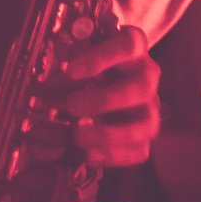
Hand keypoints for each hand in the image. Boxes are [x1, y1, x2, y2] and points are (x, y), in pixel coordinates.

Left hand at [60, 24, 160, 167]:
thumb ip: (68, 59)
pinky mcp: (145, 135)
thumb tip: (49, 77)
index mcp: (134, 46)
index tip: (71, 70)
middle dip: (105, 100)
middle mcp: (148, 75)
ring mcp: (150, 107)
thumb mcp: (80, 52)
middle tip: (72, 105)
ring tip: (77, 134)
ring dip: (109, 133)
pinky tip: (89, 155)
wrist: (105, 79)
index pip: (128, 45)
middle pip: (141, 87)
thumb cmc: (91, 63)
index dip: (101, 57)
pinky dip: (113, 155)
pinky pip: (139, 151)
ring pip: (146, 125)